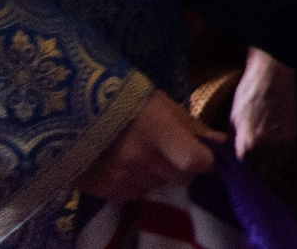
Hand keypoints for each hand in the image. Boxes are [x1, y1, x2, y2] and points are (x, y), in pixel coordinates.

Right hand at [79, 89, 219, 199]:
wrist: (76, 110)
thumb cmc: (131, 102)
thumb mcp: (166, 106)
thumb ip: (194, 128)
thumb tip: (221, 143)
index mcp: (160, 132)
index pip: (196, 162)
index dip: (205, 160)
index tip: (203, 154)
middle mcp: (141, 160)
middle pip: (181, 178)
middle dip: (183, 167)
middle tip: (171, 151)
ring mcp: (121, 178)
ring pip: (158, 186)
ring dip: (157, 175)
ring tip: (143, 153)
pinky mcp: (104, 190)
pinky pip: (134, 193)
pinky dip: (136, 182)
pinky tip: (126, 164)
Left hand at [231, 47, 296, 175]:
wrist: (273, 75)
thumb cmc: (248, 95)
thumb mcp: (232, 121)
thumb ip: (232, 146)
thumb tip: (226, 163)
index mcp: (247, 145)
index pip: (242, 176)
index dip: (237, 181)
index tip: (232, 185)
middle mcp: (267, 148)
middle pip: (259, 178)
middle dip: (251, 182)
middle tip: (243, 183)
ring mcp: (283, 143)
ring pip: (273, 171)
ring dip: (264, 173)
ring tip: (255, 173)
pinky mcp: (293, 138)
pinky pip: (283, 160)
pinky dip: (275, 163)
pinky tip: (267, 160)